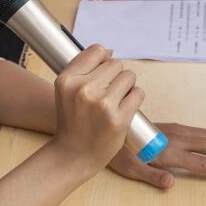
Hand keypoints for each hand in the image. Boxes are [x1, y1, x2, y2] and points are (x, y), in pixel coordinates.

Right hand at [52, 45, 144, 172]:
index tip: (100, 77)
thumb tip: (110, 51)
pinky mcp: (118, 119)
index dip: (103, 61)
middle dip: (115, 76)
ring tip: (114, 102)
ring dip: (126, 87)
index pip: (97, 51)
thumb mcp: (66, 90)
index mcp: (67, 79)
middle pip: (116, 63)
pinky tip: (123, 109)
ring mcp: (102, 104)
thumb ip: (83, 67)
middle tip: (106, 95)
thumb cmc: (73, 119)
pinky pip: (138, 93)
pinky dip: (135, 99)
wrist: (74, 154)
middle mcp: (83, 89)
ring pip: (129, 76)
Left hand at [108, 122, 205, 187]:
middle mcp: (177, 138)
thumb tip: (171, 184)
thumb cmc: (119, 152)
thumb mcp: (130, 169)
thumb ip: (152, 176)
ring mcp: (177, 130)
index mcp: (168, 151)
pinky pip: (201, 132)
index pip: (202, 163)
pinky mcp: (174, 127)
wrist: (112, 126)